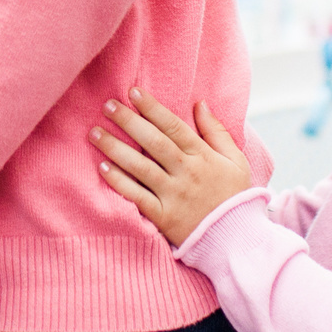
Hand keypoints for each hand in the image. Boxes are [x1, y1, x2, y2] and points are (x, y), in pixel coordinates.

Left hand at [92, 89, 252, 247]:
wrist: (236, 239)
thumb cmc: (234, 196)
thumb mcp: (235, 160)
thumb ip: (216, 131)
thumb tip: (200, 103)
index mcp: (202, 156)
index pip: (174, 126)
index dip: (153, 108)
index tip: (133, 92)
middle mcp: (186, 173)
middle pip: (154, 142)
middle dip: (129, 122)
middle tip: (108, 105)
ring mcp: (174, 195)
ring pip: (141, 167)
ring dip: (116, 149)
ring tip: (95, 133)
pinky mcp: (163, 217)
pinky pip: (138, 197)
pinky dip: (120, 182)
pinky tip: (103, 168)